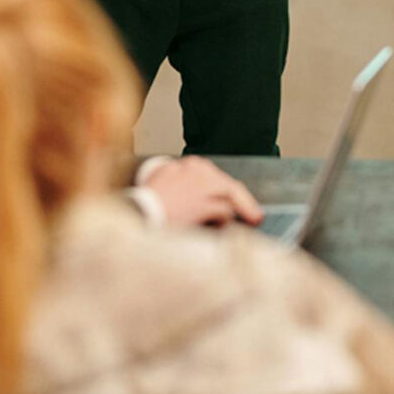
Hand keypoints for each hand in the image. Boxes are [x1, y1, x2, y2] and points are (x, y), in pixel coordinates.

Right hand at [140, 156, 262, 226]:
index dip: (229, 192)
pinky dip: (228, 221)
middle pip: (230, 185)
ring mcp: (202, 186)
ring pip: (232, 194)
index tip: (236, 202)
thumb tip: (207, 198)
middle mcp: (198, 171)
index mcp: (190, 165)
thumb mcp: (166, 182)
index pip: (218, 177)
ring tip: (252, 220)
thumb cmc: (149, 204)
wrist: (138, 213)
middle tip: (255, 215)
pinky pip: (225, 211)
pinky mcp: (203, 203)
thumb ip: (186, 183)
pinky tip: (226, 228)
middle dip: (244, 201)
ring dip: (243, 208)